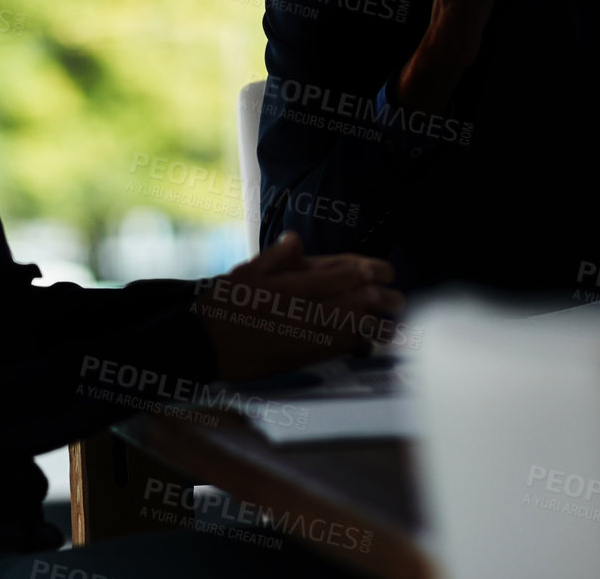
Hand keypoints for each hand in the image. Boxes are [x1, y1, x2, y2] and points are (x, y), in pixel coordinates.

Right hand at [196, 232, 403, 381]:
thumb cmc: (222, 304)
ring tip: (392, 322)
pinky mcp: (300, 359)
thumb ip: (275, 256)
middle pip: (356, 302)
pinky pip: (337, 352)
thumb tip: (297, 240)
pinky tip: (367, 343)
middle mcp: (303, 312)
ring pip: (352, 330)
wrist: (202, 345)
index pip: (342, 274)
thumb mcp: (245, 271)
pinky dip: (357, 346)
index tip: (385, 270)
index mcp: (292, 285)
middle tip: (397, 297)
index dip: (369, 271)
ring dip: (377, 325)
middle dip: (382, 299)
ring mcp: (304, 338)